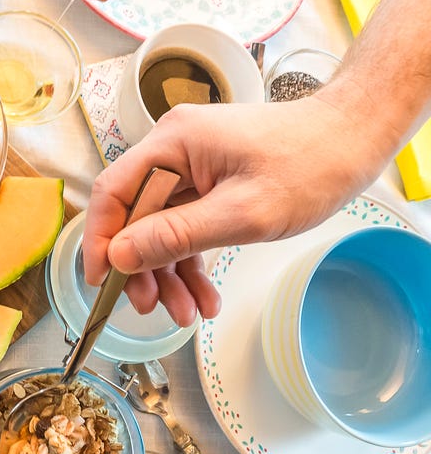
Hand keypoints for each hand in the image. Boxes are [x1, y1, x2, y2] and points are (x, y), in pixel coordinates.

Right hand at [82, 91, 386, 325]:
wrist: (354, 141)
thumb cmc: (310, 165)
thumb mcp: (242, 213)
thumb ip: (176, 235)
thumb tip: (119, 257)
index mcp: (172, 143)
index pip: (113, 192)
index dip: (100, 240)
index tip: (102, 282)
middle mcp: (173, 148)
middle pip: (135, 215)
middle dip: (143, 266)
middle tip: (151, 307)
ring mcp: (191, 164)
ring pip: (160, 226)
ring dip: (169, 271)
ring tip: (186, 312)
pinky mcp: (209, 179)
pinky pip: (185, 223)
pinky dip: (191, 259)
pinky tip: (203, 294)